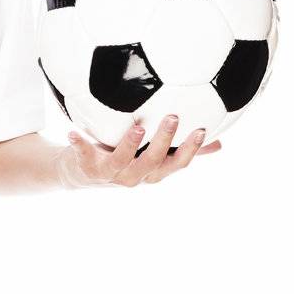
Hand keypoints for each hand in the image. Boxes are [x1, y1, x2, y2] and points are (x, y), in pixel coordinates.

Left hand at [60, 114, 222, 187]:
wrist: (81, 173)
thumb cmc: (124, 158)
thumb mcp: (154, 154)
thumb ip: (182, 148)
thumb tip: (218, 142)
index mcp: (153, 171)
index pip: (177, 164)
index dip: (190, 150)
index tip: (200, 130)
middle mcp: (135, 175)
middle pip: (153, 163)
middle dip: (164, 142)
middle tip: (172, 117)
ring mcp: (111, 174)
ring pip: (123, 162)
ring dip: (130, 145)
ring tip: (137, 128)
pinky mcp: (89, 168)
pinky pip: (85, 156)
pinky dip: (80, 145)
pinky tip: (75, 132)